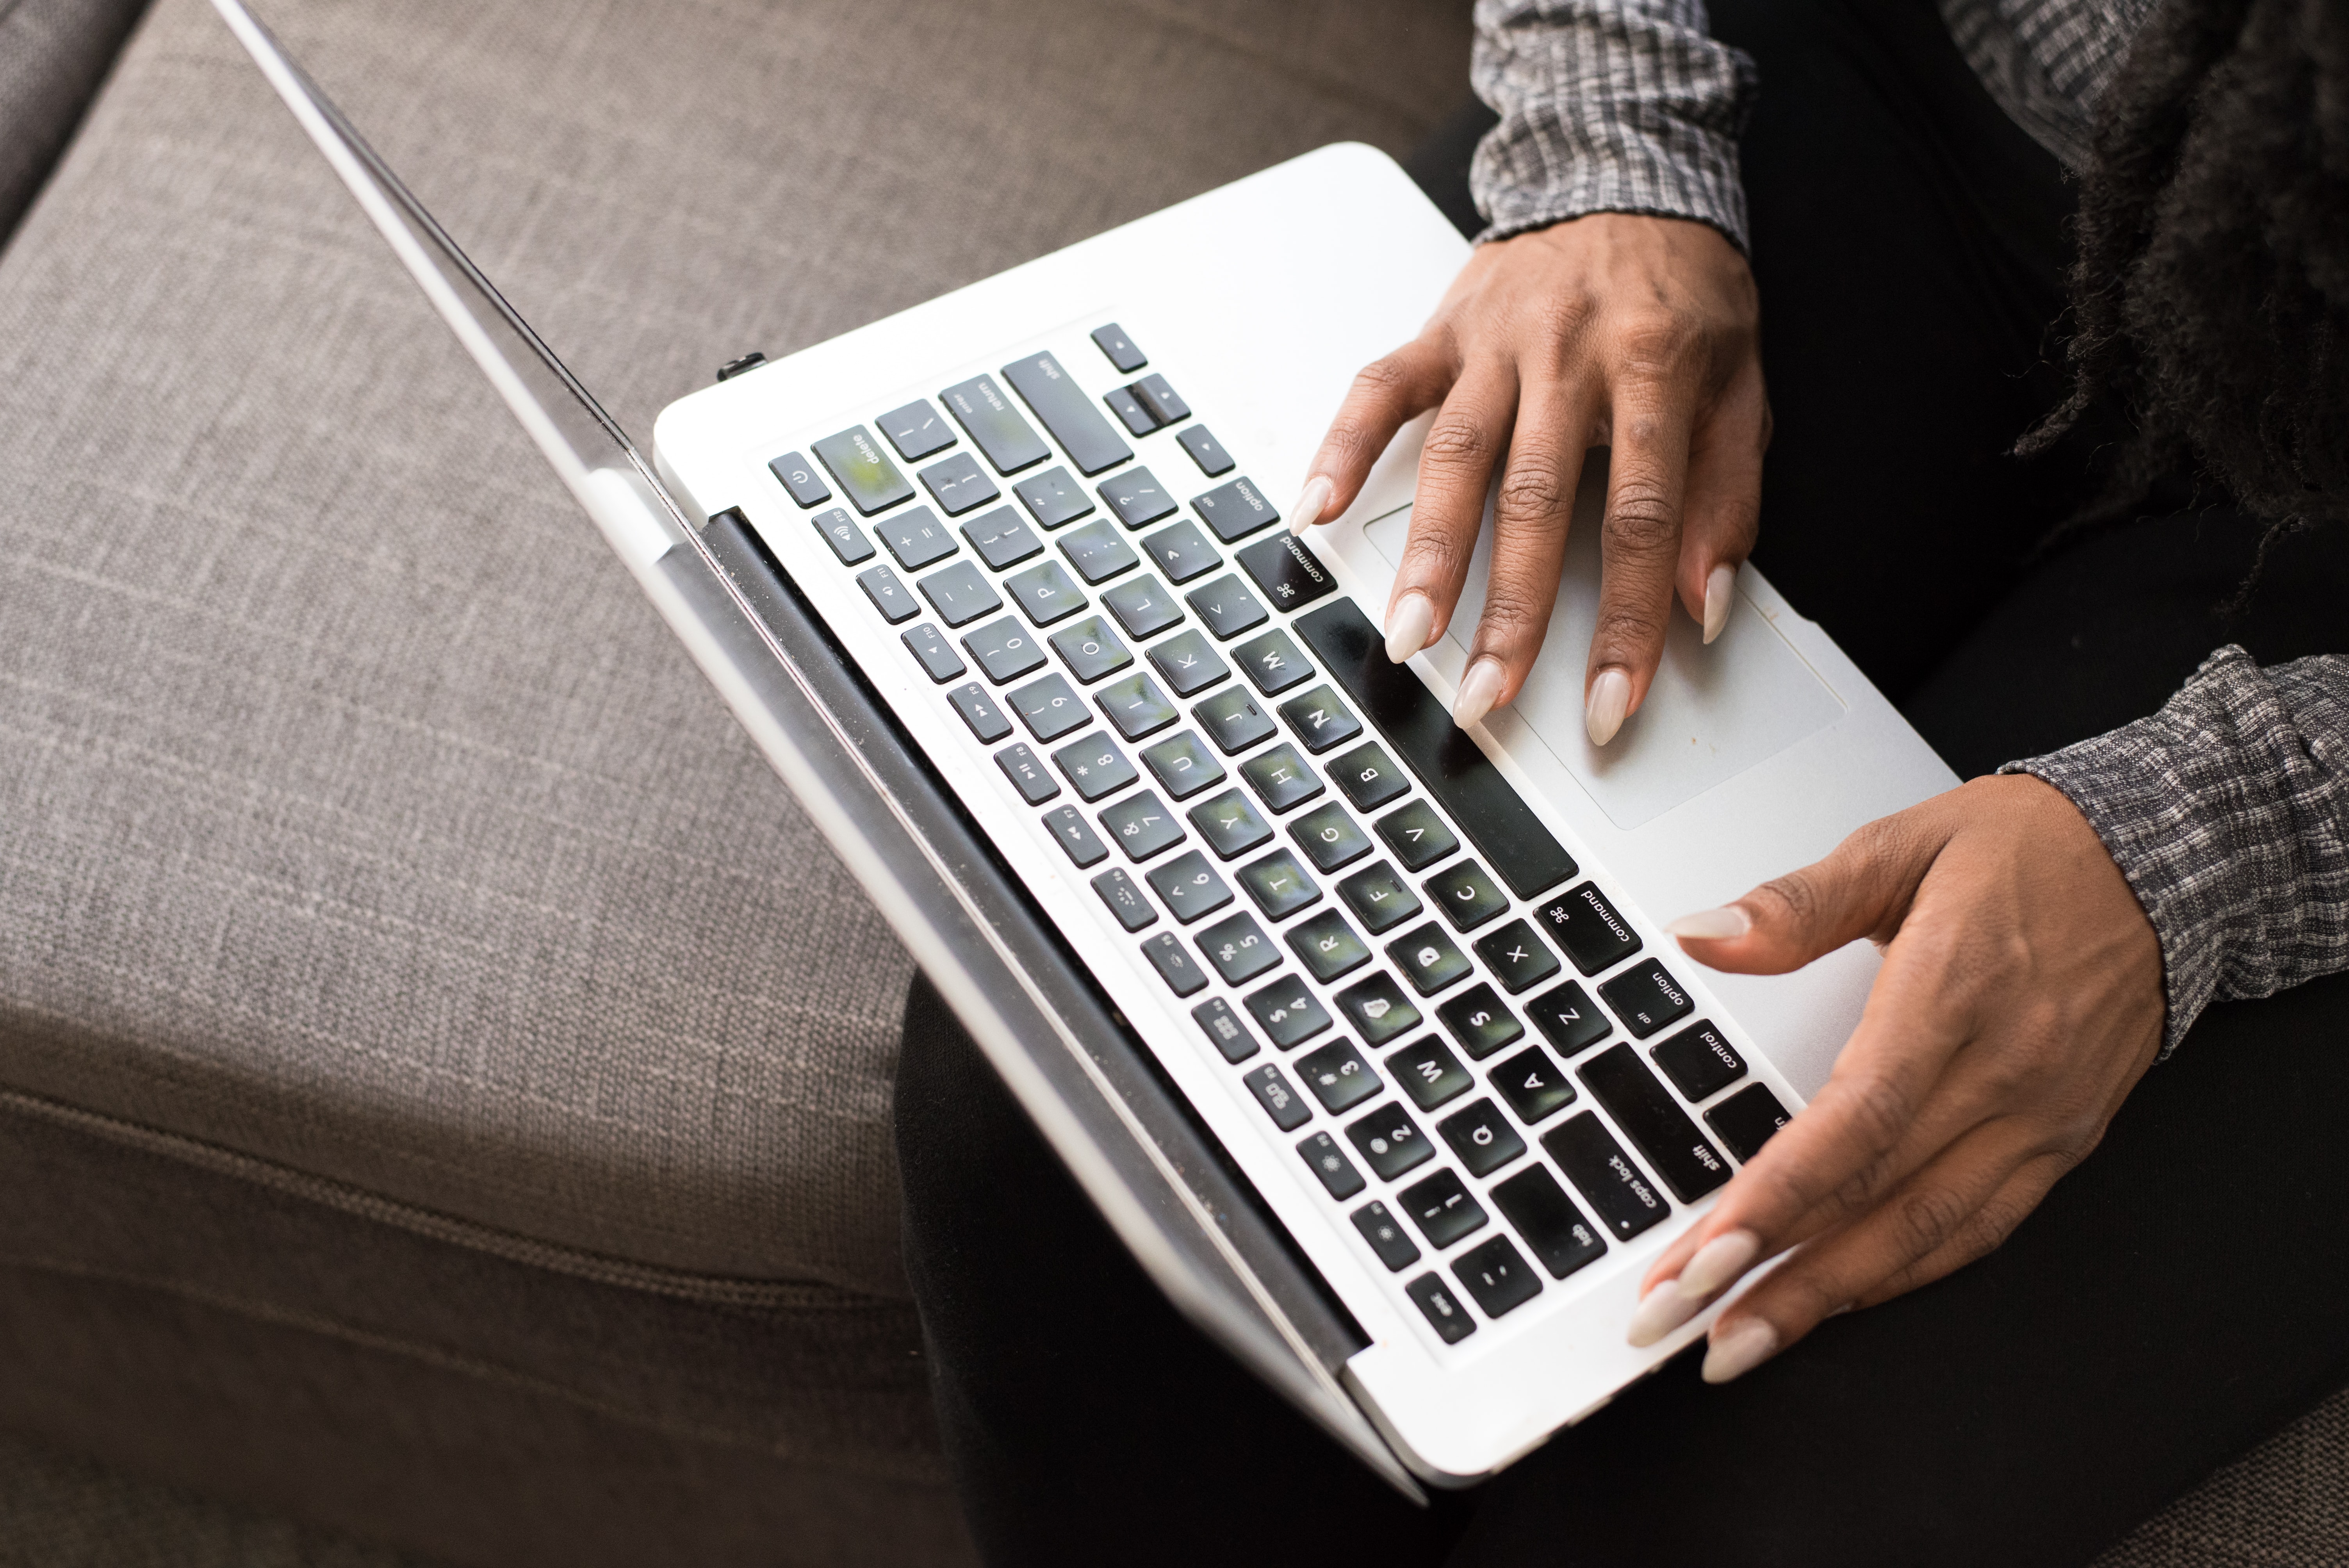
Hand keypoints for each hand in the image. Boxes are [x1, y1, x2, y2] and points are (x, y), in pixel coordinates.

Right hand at [1292, 213, 1765, 743]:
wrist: (1629, 175)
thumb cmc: (1687, 292)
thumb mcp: (1743, 384)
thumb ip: (1729, 495)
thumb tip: (1706, 605)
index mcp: (1654, 369)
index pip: (1642, 518)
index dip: (1630, 622)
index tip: (1609, 706)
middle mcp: (1568, 353)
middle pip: (1536, 499)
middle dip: (1510, 610)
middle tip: (1484, 695)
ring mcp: (1495, 341)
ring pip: (1456, 456)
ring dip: (1427, 553)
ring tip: (1406, 635)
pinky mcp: (1442, 330)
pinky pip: (1381, 389)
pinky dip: (1341, 448)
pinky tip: (1311, 510)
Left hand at [1626, 774, 2164, 1380]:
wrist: (2157, 860)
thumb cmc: (2024, 849)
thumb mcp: (1899, 845)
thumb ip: (1796, 903)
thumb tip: (1703, 933)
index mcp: (1952, 994)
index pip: (1853, 1124)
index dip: (1775, 1199)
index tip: (1705, 1254)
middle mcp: (2005, 1071)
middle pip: (1878, 1198)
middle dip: (1776, 1274)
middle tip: (1685, 1324)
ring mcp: (2042, 1117)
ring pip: (1929, 1234)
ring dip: (1832, 1298)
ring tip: (1744, 1343)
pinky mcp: (2066, 1141)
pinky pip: (1980, 1228)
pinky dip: (1906, 1274)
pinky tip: (1840, 1299)